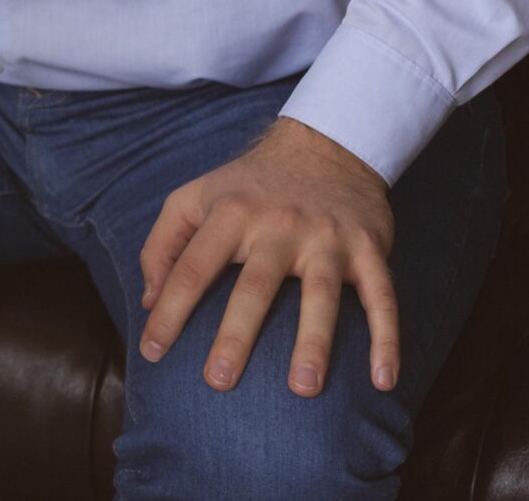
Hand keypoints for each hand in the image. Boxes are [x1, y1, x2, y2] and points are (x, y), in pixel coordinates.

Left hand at [137, 118, 397, 397]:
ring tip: (302, 388)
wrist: (322, 146)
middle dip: (235, 335)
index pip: (191, 268)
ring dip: (313, 343)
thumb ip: (162, 245)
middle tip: (219, 381)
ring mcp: (326, 238)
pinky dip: (386, 338)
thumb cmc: (246, 185)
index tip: (152, 351)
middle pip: (254, 286)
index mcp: (228, 214)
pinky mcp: (368, 249)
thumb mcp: (192, 198)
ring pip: (320, 294)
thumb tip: (149, 301)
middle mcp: (277, 225)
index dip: (169, 310)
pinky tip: (384, 379)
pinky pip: (382, 297)